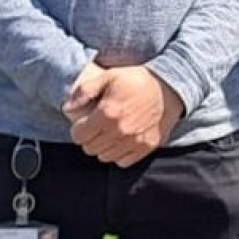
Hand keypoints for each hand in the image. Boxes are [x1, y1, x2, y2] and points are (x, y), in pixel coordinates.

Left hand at [63, 65, 183, 167]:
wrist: (171, 87)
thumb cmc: (138, 80)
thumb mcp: (109, 76)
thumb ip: (84, 91)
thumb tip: (67, 108)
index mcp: (107, 114)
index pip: (79, 135)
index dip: (78, 129)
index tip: (84, 123)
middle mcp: (119, 131)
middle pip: (90, 148)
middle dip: (89, 138)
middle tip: (96, 127)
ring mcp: (134, 142)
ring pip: (104, 157)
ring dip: (103, 147)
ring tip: (109, 133)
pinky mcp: (146, 147)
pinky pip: (123, 162)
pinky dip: (119, 154)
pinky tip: (122, 141)